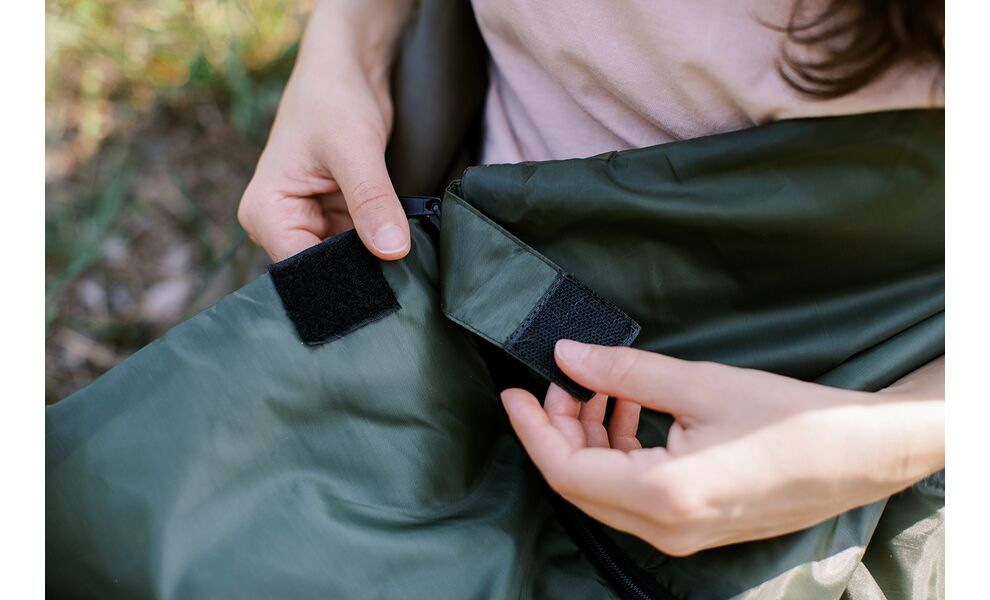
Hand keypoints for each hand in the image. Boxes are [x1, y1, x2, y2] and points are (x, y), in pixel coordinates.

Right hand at [238, 0, 413, 261]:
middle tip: (404, 281)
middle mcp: (282, 225)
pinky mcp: (337, 219)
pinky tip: (405, 249)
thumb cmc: (334, 98)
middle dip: (362, 274)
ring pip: (348, 263)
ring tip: (408, 265)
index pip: (301, 269)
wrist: (347, 69)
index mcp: (266, 212)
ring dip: (376, 262)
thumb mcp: (355, 149)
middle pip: (324, 273)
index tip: (384, 287)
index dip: (342, 282)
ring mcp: (310, 224)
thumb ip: (371, 200)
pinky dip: (382, 247)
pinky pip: (361, 247)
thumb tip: (392, 250)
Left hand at [501, 341, 943, 555]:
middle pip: (579, 483)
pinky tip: (630, 409)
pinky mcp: (694, 526)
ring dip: (590, 438)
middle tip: (563, 378)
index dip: (532, 428)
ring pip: (605, 489)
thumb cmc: (790, 420)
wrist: (859, 455)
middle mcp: (665, 528)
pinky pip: (635, 494)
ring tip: (600, 386)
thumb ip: (625, 372)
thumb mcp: (699, 384)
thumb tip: (569, 356)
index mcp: (662, 496)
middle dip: (560, 429)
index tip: (513, 391)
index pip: (565, 469)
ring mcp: (680, 535)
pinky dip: (619, 452)